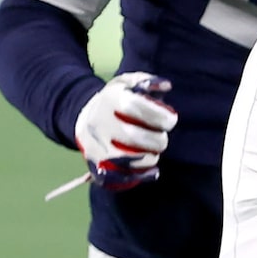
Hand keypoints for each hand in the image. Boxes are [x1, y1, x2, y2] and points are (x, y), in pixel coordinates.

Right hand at [75, 73, 176, 190]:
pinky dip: (140, 175)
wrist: (86, 116)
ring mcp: (94, 144)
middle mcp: (98, 122)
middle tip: (162, 139)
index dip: (159, 116)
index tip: (170, 120)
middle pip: (133, 136)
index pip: (134, 107)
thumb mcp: (127, 84)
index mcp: (109, 100)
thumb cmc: (116, 100)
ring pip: (126, 159)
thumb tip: (166, 85)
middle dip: (157, 141)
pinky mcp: (95, 163)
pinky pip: (119, 175)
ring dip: (149, 158)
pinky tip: (152, 171)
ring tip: (153, 151)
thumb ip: (148, 81)